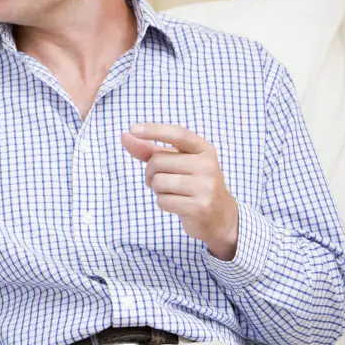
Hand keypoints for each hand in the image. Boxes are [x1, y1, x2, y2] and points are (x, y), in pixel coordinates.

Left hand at [121, 123, 239, 260]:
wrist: (220, 215)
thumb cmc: (192, 182)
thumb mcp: (176, 162)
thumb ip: (150, 150)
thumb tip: (124, 136)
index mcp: (204, 149)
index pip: (177, 134)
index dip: (153, 130)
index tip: (133, 129)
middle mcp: (208, 165)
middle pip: (158, 161)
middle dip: (151, 172)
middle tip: (161, 180)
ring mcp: (206, 186)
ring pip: (159, 182)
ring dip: (157, 189)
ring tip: (172, 192)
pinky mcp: (201, 207)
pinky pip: (163, 201)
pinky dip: (163, 203)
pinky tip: (178, 204)